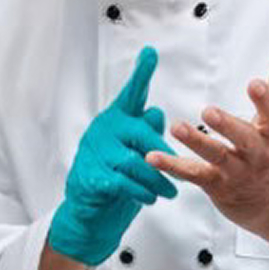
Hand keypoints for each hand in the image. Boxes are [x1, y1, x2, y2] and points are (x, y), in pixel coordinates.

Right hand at [48, 46, 177, 265]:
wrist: (90, 215)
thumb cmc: (115, 180)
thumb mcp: (133, 154)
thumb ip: (143, 133)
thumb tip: (156, 112)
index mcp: (115, 120)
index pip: (130, 95)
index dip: (141, 74)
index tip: (150, 53)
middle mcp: (103, 131)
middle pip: (140, 132)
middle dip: (162, 153)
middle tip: (178, 172)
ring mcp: (94, 154)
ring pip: (134, 161)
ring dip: (156, 179)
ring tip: (168, 191)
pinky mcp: (91, 177)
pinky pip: (124, 182)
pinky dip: (140, 192)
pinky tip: (148, 198)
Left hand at [149, 49, 268, 255]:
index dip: (265, 100)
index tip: (255, 83)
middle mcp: (256, 154)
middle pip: (244, 139)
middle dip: (228, 125)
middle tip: (209, 111)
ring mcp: (236, 172)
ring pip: (216, 157)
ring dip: (196, 142)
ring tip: (176, 127)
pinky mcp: (217, 186)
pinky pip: (193, 175)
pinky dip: (172, 166)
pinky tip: (152, 157)